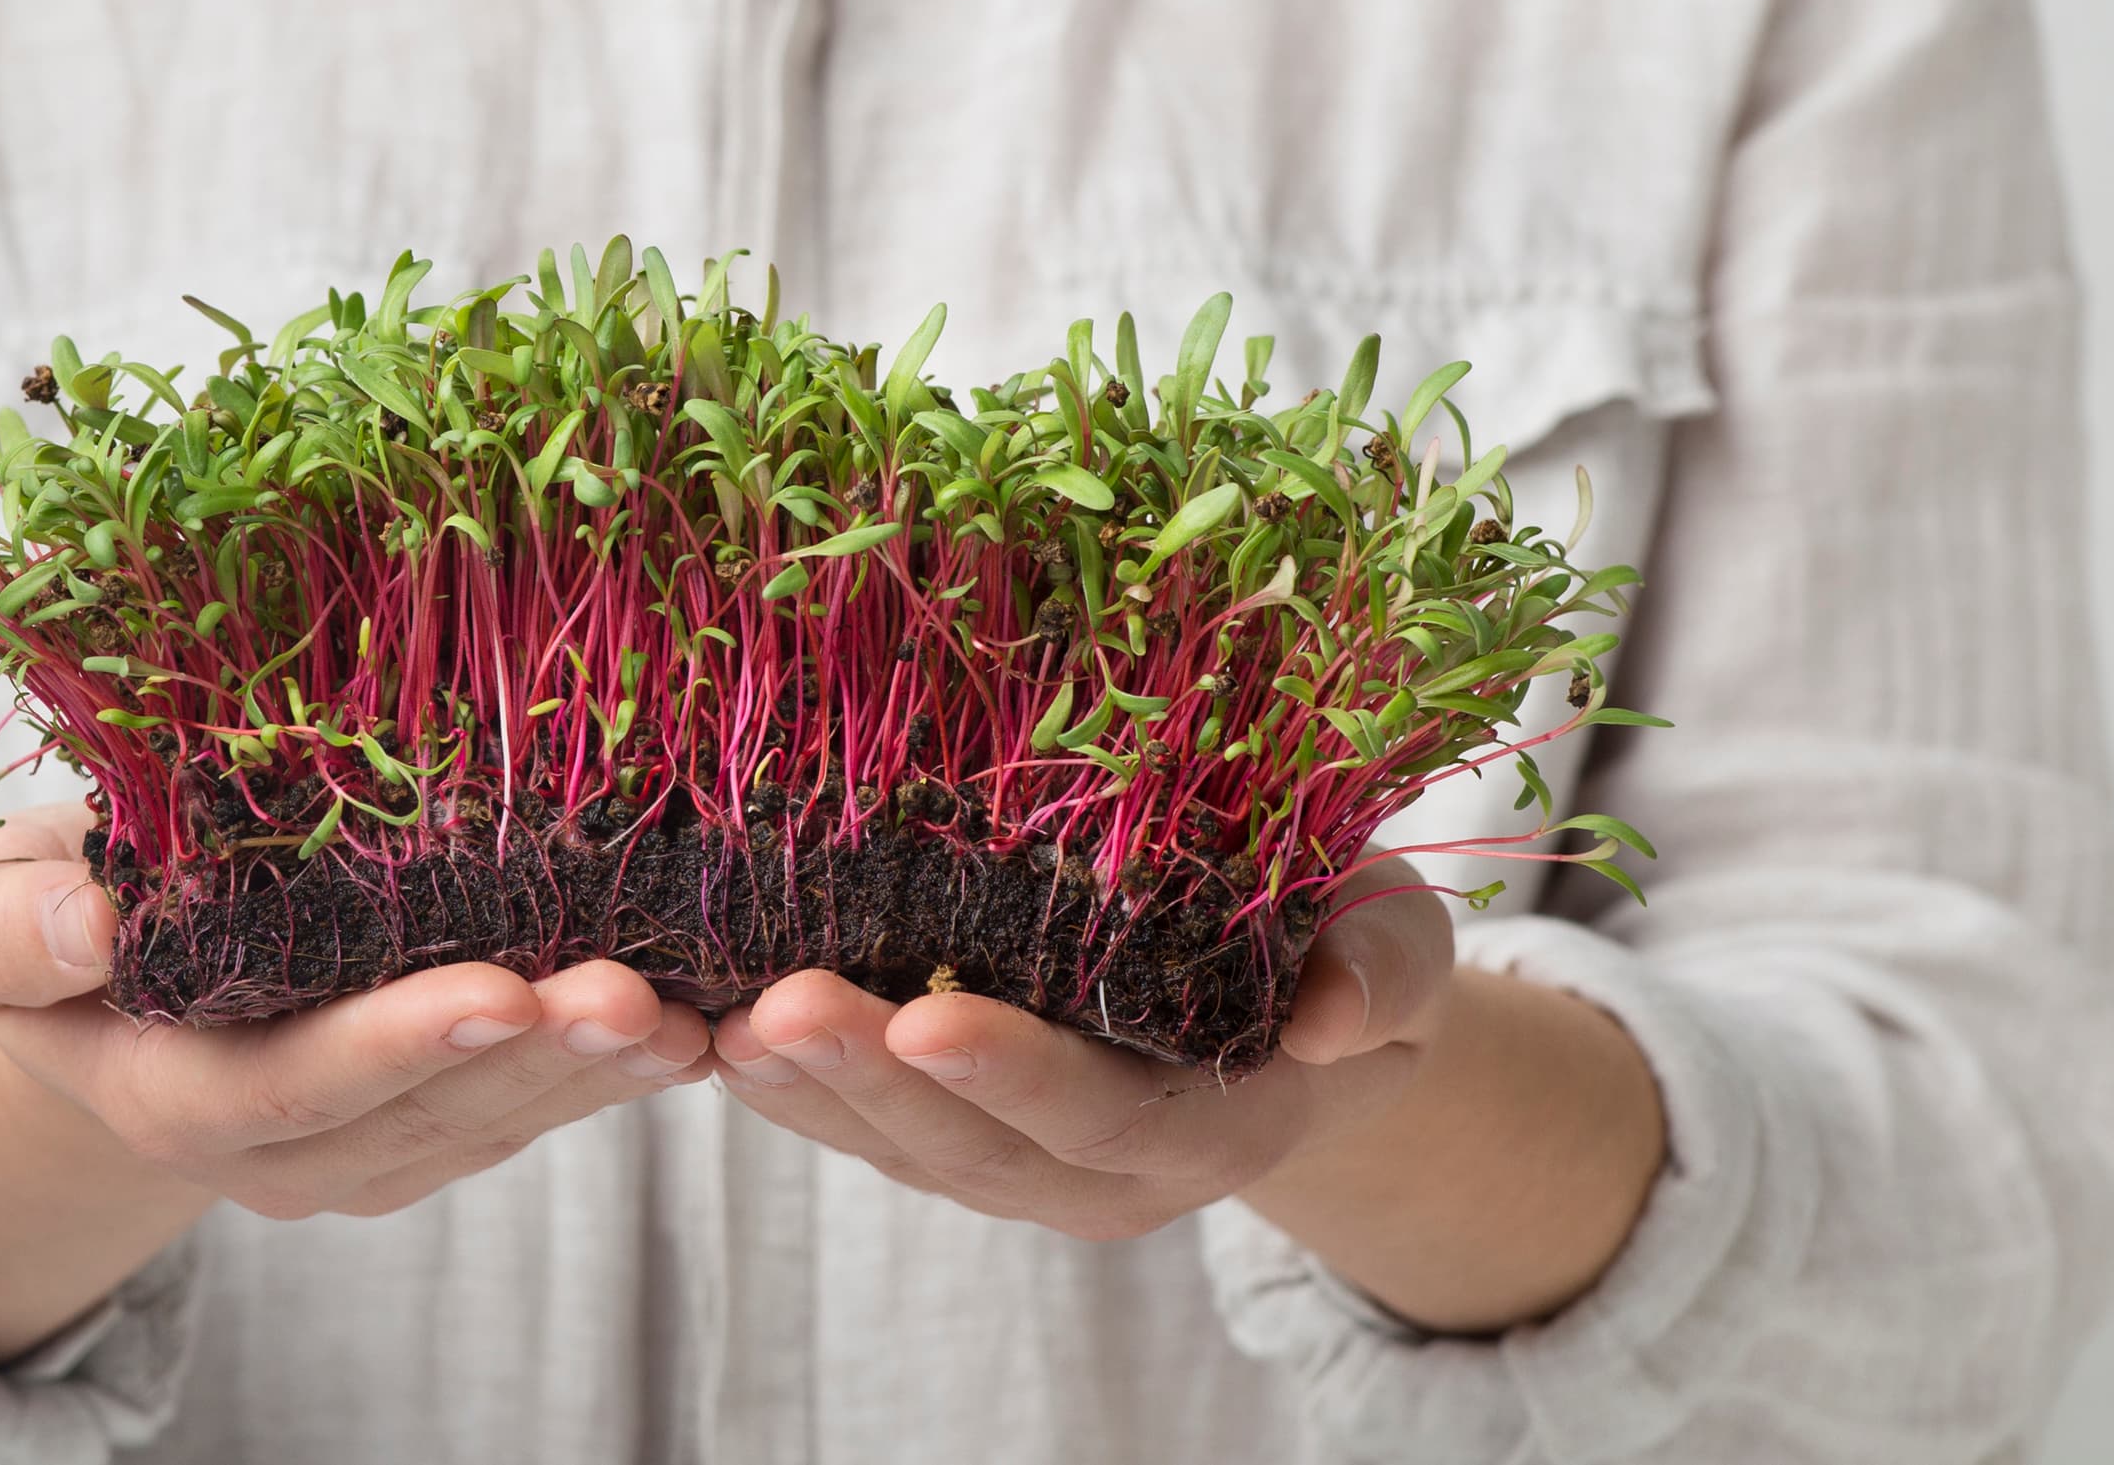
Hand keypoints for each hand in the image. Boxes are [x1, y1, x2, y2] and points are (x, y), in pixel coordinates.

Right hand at [0, 802, 717, 1220]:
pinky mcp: (442, 1126)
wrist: (102, 983)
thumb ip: (18, 927)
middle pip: (427, 1114)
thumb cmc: (52, 914)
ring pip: (503, 1119)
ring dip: (599, 1071)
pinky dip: (615, 1068)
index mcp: (171, 1094)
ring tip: (694, 1006)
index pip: (291, 1085)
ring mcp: (373, 1150)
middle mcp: (283, 1153)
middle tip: (635, 997)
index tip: (492, 989)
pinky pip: (537, 1104)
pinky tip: (700, 1012)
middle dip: (534, 1057)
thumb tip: (88, 928)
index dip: (394, 1044)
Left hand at [705, 854, 1455, 1241]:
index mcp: (1213, 1124)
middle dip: (871, 1078)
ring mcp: (1019, 1165)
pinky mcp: (954, 1137)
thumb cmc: (1348, 942)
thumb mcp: (1402, 941)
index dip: (1016, 1073)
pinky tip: (710, 1030)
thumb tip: (1337, 1021)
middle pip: (972, 1145)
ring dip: (805, 1091)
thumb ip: (1386, 973)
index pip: (1104, 1115)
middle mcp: (1104, 1172)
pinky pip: (858, 1128)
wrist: (1304, 1002)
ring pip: (896, 1145)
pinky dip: (786, 1089)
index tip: (926, 1012)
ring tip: (721, 1020)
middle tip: (780, 1006)